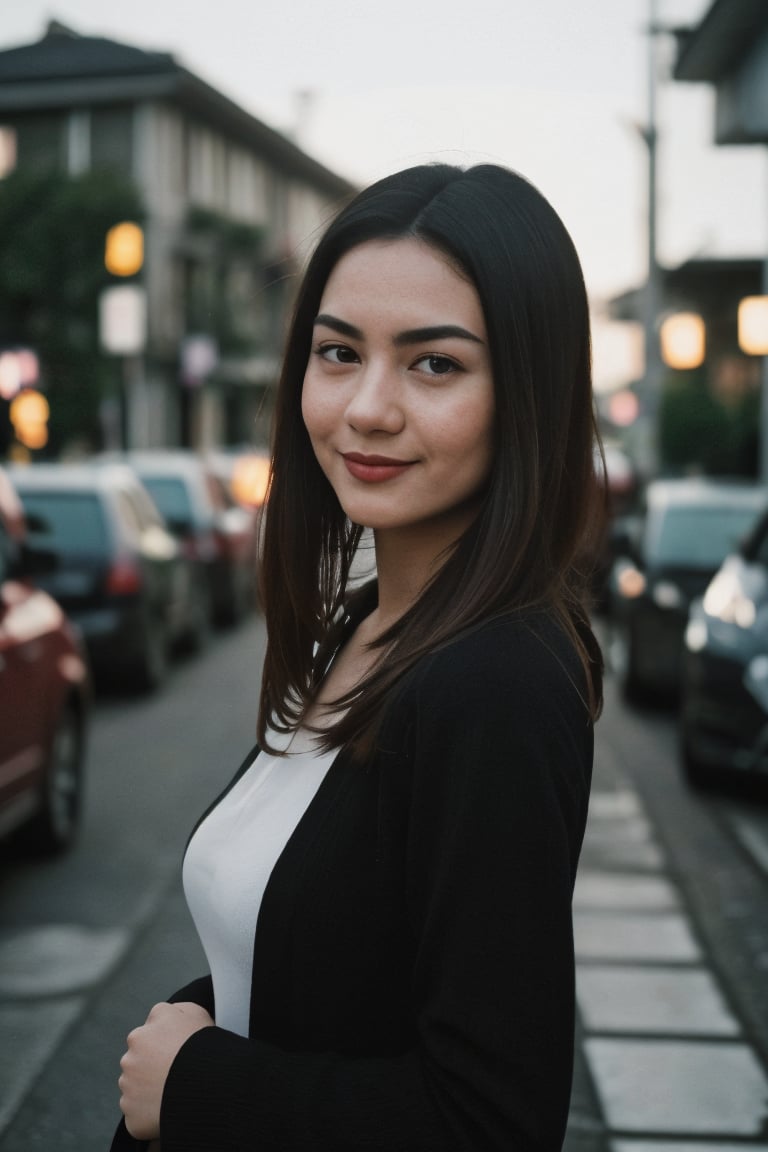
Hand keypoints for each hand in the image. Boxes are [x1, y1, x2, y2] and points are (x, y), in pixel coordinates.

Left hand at [119, 1001, 213, 1139]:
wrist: (206, 1084)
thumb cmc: (203, 1046)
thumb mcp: (194, 1012)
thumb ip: (175, 1011)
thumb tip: (168, 1015)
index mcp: (140, 1034)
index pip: (148, 1036)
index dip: (167, 1043)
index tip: (180, 1050)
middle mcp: (129, 1059)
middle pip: (139, 1063)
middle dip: (153, 1068)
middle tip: (178, 1074)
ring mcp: (129, 1090)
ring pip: (137, 1090)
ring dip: (150, 1091)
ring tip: (177, 1092)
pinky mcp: (132, 1117)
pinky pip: (139, 1117)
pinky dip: (151, 1116)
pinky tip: (170, 1109)